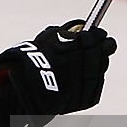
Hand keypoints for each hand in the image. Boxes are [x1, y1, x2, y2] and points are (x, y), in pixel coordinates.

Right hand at [0, 20, 116, 114]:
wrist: (22, 96)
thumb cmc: (28, 67)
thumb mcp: (42, 41)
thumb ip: (63, 32)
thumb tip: (81, 26)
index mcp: (67, 48)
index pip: (91, 37)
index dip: (96, 34)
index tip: (97, 31)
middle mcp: (77, 66)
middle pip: (100, 51)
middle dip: (102, 45)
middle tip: (104, 41)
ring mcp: (83, 84)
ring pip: (101, 67)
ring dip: (99, 60)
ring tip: (96, 55)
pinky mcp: (86, 99)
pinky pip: (97, 83)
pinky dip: (95, 76)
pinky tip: (90, 72)